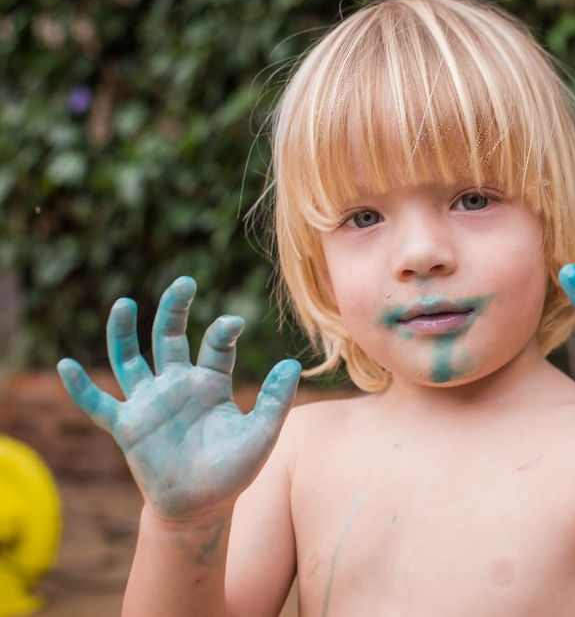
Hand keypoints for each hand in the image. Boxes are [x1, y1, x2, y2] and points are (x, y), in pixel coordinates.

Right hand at [57, 276, 300, 520]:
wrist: (201, 507)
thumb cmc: (233, 470)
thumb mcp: (261, 434)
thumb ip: (276, 400)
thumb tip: (293, 362)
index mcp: (211, 382)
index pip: (216, 345)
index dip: (223, 331)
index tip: (234, 323)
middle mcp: (177, 385)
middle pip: (170, 337)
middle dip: (174, 309)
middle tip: (184, 283)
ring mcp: (150, 403)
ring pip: (130, 359)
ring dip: (125, 332)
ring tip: (124, 304)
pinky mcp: (127, 426)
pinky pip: (98, 404)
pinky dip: (81, 387)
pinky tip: (66, 366)